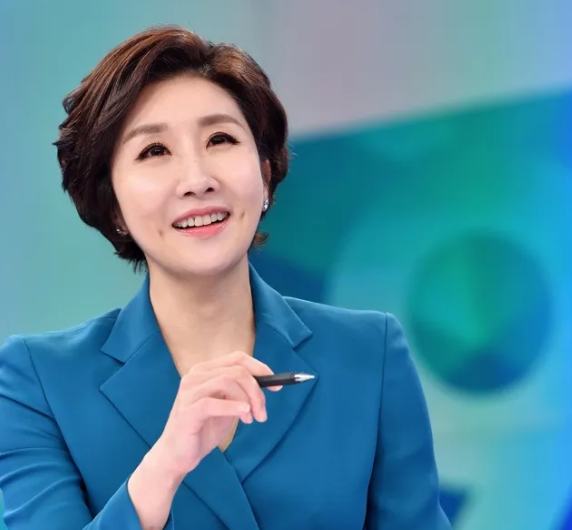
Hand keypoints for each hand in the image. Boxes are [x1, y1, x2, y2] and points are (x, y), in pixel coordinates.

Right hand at [150, 351, 280, 480]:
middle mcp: (195, 375)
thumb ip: (241, 392)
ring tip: (251, 419)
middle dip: (256, 390)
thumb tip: (268, 382)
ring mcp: (189, 392)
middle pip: (236, 370)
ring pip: (227, 381)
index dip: (260, 368)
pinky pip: (213, 403)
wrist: (177, 456)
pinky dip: (233, 407)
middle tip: (263, 413)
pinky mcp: (187, 411)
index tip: (277, 385)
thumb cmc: (203, 429)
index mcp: (205, 370)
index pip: (237, 358)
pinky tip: (244, 415)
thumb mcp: (228, 406)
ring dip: (247, 400)